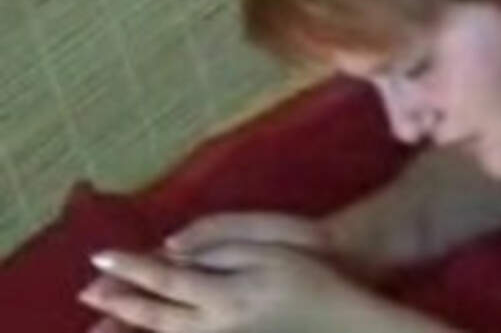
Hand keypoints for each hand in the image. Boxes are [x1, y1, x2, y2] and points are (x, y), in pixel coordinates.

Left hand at [79, 241, 383, 332]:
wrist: (342, 316)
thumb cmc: (308, 270)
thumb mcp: (267, 248)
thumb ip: (217, 247)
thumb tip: (172, 252)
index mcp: (221, 295)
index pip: (163, 280)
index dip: (129, 268)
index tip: (99, 257)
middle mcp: (213, 325)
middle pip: (155, 319)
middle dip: (119, 307)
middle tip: (87, 294)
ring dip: (133, 330)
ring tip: (101, 326)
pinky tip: (156, 332)